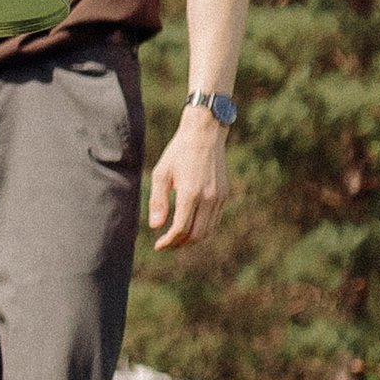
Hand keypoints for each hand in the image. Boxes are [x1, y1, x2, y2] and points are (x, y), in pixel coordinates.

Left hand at [148, 109, 228, 249]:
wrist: (204, 135)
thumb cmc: (178, 152)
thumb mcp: (161, 174)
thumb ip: (158, 201)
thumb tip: (156, 227)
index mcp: (190, 193)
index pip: (181, 228)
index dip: (169, 241)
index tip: (158, 245)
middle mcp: (208, 198)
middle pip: (196, 235)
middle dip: (180, 244)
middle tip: (166, 244)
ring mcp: (219, 197)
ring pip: (208, 230)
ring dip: (192, 239)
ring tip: (176, 239)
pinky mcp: (224, 195)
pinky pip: (214, 220)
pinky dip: (203, 229)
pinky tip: (190, 227)